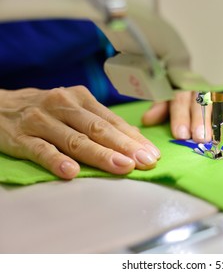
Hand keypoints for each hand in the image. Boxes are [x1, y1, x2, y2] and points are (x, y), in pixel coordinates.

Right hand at [0, 86, 159, 179]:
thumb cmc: (46, 110)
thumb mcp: (73, 109)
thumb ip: (99, 123)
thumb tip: (133, 140)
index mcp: (81, 99)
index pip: (112, 121)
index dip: (134, 138)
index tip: (152, 154)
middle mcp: (64, 106)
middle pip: (98, 129)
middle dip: (125, 146)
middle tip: (145, 162)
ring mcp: (42, 120)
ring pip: (75, 139)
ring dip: (100, 154)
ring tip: (122, 167)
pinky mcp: (21, 136)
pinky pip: (40, 150)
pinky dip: (56, 160)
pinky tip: (70, 172)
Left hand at [142, 91, 222, 141]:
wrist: (209, 64)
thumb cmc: (185, 87)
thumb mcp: (170, 93)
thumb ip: (162, 107)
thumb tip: (147, 120)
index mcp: (183, 85)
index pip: (180, 100)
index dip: (180, 117)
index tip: (181, 134)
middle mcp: (203, 86)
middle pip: (202, 103)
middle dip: (201, 121)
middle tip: (201, 138)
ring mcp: (222, 89)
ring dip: (222, 120)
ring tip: (221, 137)